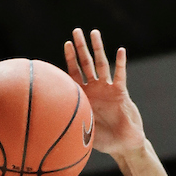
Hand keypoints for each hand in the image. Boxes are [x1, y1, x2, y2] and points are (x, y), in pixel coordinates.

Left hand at [64, 28, 144, 156]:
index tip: (66, 44)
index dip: (70, 59)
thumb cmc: (103, 141)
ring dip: (98, 48)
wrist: (123, 144)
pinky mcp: (120, 91)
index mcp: (84, 96)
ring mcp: (107, 88)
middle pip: (86, 63)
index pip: (74, 74)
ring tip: (94, 32)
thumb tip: (53, 126)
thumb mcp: (82, 132)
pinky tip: (120, 51)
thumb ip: (72, 124)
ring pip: (102, 64)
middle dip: (81, 47)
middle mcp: (95, 89)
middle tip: (76, 31)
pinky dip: (121, 63)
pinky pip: (120, 75)